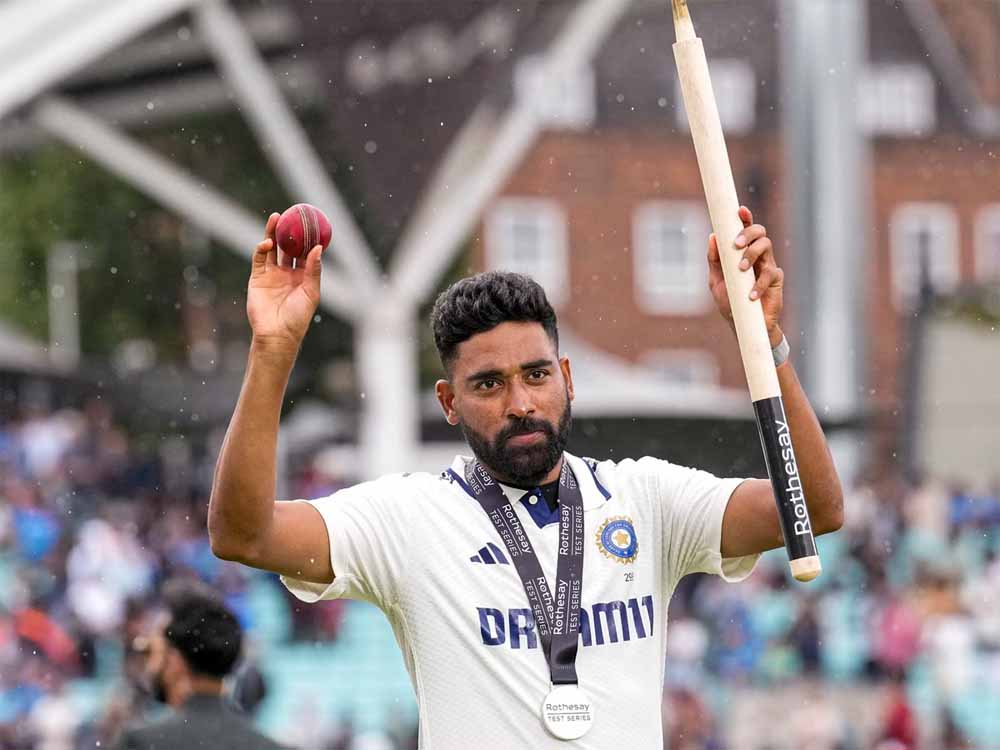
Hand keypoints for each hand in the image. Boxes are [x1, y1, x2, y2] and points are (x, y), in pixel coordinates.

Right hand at [247, 212, 325, 353]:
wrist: (277, 334)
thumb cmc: (298, 317)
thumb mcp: (311, 292)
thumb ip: (313, 270)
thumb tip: (318, 248)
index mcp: (302, 276)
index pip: (305, 253)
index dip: (307, 238)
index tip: (312, 222)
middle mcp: (286, 273)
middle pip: (287, 247)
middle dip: (289, 231)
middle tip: (291, 214)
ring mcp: (271, 274)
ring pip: (272, 248)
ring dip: (273, 233)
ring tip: (276, 218)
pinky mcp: (257, 277)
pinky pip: (259, 258)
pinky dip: (262, 248)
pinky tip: (267, 242)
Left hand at [707, 206, 783, 345]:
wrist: (743, 324)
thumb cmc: (730, 301)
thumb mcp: (716, 281)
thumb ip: (714, 260)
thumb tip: (712, 236)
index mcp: (743, 253)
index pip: (746, 230)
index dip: (745, 218)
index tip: (739, 210)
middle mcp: (757, 255)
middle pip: (760, 232)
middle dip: (748, 233)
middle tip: (735, 245)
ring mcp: (768, 266)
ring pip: (766, 247)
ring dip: (751, 254)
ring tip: (741, 269)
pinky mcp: (776, 280)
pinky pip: (770, 274)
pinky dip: (758, 284)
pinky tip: (750, 295)